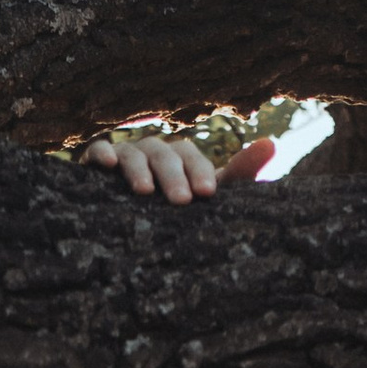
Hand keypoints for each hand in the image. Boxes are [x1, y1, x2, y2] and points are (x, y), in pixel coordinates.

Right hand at [82, 129, 276, 203]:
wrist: (130, 225)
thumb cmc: (175, 209)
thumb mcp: (207, 195)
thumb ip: (238, 174)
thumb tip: (270, 143)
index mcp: (180, 158)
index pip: (192, 155)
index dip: (200, 172)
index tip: (208, 194)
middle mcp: (153, 151)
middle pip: (164, 154)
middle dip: (173, 176)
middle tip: (181, 202)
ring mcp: (125, 155)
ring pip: (133, 153)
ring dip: (139, 169)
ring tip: (145, 193)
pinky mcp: (96, 164)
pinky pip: (97, 151)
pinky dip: (101, 154)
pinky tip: (106, 167)